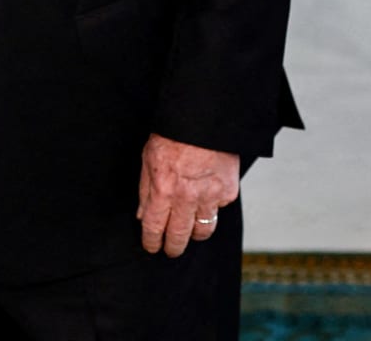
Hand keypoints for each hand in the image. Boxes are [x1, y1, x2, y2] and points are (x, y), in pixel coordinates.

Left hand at [137, 134, 239, 256]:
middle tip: (171, 250)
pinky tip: (206, 200)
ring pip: (203, 230)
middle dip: (173, 247)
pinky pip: (219, 210)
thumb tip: (142, 215)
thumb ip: (145, 190)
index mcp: (163, 189)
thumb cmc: (173, 135)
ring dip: (195, 234)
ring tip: (190, 232)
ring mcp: (210, 196)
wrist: (204, 119)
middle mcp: (186, 197)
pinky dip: (212, 208)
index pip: (153, 227)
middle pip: (179, 235)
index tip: (151, 247)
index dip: (151, 242)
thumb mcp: (148, 159)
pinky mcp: (228, 192)